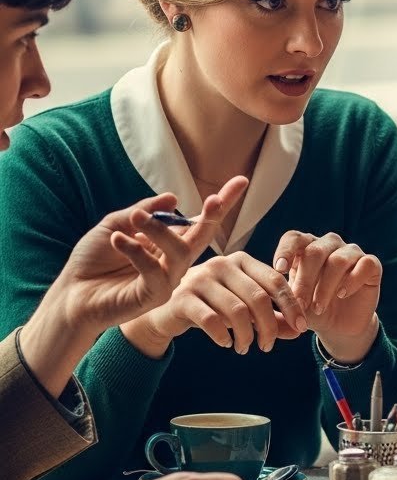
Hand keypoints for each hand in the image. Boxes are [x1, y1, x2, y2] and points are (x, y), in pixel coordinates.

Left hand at [18, 178, 249, 397]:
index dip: (221, 202)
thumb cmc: (92, 260)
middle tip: (214, 199)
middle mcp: (172, 261)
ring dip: (158, 230)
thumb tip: (175, 198)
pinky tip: (118, 240)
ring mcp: (166, 281)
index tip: (241, 181)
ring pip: (179, 252)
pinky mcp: (153, 297)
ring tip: (134, 219)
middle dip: (214, 216)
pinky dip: (137, 252)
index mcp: (166, 243)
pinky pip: (155, 271)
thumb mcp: (115, 224)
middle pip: (204, 236)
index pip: (199, 220)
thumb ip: (144, 212)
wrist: (71, 294)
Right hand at [133, 249, 307, 355]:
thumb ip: (271, 316)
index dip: (292, 306)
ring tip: (245, 348)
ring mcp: (201, 279)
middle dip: (269, 327)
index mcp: (241, 260)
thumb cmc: (211, 306)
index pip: (275, 281)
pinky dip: (223, 337)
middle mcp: (222, 264)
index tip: (302, 329)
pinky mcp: (183, 298)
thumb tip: (299, 331)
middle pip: (258, 298)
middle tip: (267, 346)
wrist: (165, 311)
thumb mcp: (243, 308)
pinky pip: (212, 321)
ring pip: (237, 311)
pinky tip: (226, 344)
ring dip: (246, 336)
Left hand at [272, 230, 380, 363]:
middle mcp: (329, 244)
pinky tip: (342, 295)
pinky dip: (351, 281)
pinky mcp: (371, 265)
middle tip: (299, 303)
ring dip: (325, 286)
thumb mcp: (291, 307)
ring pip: (338, 259)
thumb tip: (260, 304)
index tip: (278, 269)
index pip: (294, 238)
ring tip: (318, 307)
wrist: (339, 326)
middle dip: (305, 279)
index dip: (285, 250)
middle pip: (315, 251)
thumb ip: (277, 303)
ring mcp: (351, 253)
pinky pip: (365, 264)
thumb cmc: (311, 310)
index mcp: (306, 248)